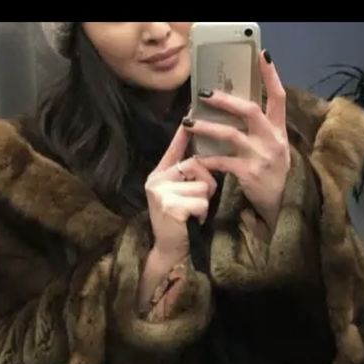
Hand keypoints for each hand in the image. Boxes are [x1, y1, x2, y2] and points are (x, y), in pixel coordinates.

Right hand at [145, 124, 218, 261]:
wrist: (170, 251)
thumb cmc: (181, 223)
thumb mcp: (181, 195)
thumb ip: (186, 176)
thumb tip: (205, 156)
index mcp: (159, 174)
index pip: (174, 148)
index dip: (183, 132)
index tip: (191, 111)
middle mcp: (156, 180)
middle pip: (195, 165)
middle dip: (206, 183)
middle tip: (198, 202)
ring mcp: (161, 193)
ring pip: (202, 185)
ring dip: (204, 202)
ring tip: (193, 213)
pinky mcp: (170, 206)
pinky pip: (201, 201)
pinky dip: (202, 214)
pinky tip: (192, 221)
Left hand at [184, 50, 289, 228]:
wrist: (282, 206)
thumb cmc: (274, 174)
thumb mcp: (275, 147)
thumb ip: (262, 129)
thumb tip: (238, 106)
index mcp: (279, 131)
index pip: (279, 97)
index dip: (271, 75)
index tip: (262, 55)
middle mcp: (272, 140)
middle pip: (249, 111)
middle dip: (225, 100)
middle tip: (204, 94)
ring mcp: (261, 157)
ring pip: (230, 134)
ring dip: (206, 126)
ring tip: (188, 123)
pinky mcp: (248, 174)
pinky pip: (222, 162)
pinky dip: (206, 159)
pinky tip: (194, 157)